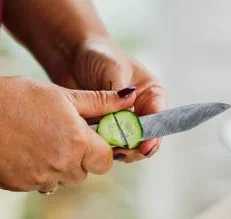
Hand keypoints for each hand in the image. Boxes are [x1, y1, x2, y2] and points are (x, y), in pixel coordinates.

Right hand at [0, 76, 135, 191]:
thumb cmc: (22, 98)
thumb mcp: (65, 95)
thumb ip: (100, 102)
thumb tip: (130, 99)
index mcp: (80, 143)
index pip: (105, 160)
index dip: (100, 150)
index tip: (88, 139)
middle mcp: (65, 166)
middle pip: (84, 173)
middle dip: (78, 159)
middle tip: (60, 137)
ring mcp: (42, 179)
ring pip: (61, 180)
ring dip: (57, 168)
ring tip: (39, 143)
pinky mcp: (21, 187)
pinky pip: (37, 185)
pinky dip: (34, 173)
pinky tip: (22, 152)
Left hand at [53, 38, 165, 162]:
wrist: (72, 54)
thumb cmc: (99, 55)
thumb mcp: (114, 69)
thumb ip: (120, 94)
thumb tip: (125, 117)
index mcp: (151, 96)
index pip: (158, 120)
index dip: (153, 136)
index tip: (144, 147)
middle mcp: (140, 112)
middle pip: (145, 139)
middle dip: (135, 148)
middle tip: (121, 151)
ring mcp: (121, 122)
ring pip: (126, 146)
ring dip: (117, 150)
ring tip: (106, 150)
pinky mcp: (103, 129)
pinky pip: (105, 145)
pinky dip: (101, 147)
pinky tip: (92, 146)